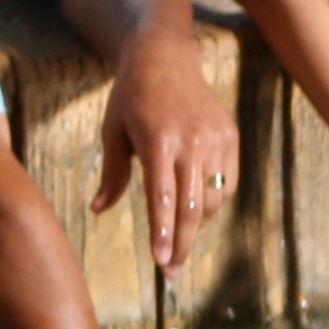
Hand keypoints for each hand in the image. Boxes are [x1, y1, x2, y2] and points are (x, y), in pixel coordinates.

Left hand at [94, 53, 239, 271]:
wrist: (165, 57)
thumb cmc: (131, 97)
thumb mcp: (113, 131)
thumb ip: (112, 173)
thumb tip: (99, 210)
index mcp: (157, 141)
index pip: (163, 199)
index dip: (163, 234)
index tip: (161, 262)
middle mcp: (190, 141)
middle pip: (192, 207)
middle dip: (182, 244)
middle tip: (172, 271)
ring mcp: (214, 139)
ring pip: (212, 198)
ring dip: (197, 224)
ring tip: (181, 237)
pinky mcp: (229, 136)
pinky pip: (226, 182)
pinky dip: (214, 201)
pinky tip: (198, 208)